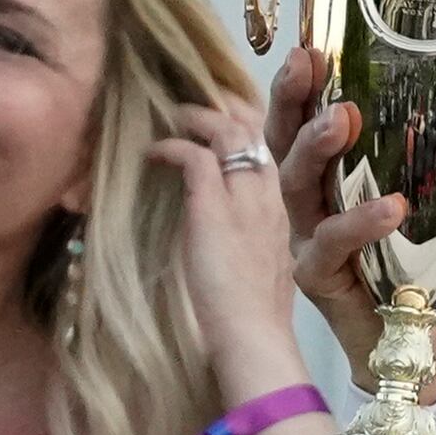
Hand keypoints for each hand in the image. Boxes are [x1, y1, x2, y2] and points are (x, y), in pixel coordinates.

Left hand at [149, 83, 309, 401]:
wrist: (253, 338)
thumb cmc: (252, 319)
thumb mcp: (259, 273)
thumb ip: (246, 246)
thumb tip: (222, 241)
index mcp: (281, 214)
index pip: (268, 153)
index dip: (247, 128)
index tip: (226, 115)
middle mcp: (269, 198)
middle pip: (254, 132)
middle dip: (225, 106)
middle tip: (196, 96)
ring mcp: (244, 200)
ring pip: (229, 134)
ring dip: (197, 117)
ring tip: (172, 113)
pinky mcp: (215, 209)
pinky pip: (196, 157)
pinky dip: (173, 147)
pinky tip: (154, 152)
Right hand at [268, 49, 405, 376]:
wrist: (423, 349)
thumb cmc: (432, 278)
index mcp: (340, 177)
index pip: (310, 118)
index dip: (305, 82)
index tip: (315, 42)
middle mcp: (315, 203)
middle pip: (283, 139)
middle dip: (291, 97)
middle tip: (309, 62)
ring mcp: (310, 240)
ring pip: (295, 184)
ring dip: (315, 147)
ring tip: (342, 120)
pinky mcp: (318, 278)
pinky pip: (330, 244)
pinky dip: (358, 222)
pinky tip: (391, 206)